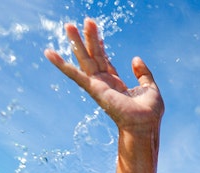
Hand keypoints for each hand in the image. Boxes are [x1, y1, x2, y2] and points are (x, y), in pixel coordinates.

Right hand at [44, 18, 163, 132]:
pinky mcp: (93, 89)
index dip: (101, 47)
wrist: (145, 125)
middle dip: (89, 38)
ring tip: (69, 25)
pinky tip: (49, 53)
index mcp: (116, 83)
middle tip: (86, 20)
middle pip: (94, 56)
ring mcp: (97, 85)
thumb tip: (135, 58)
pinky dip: (61, 64)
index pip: (105, 61)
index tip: (98, 33)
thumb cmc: (149, 113)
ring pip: (85, 59)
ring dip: (77, 42)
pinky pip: (75, 74)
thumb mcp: (150, 87)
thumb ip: (143, 73)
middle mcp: (104, 83)